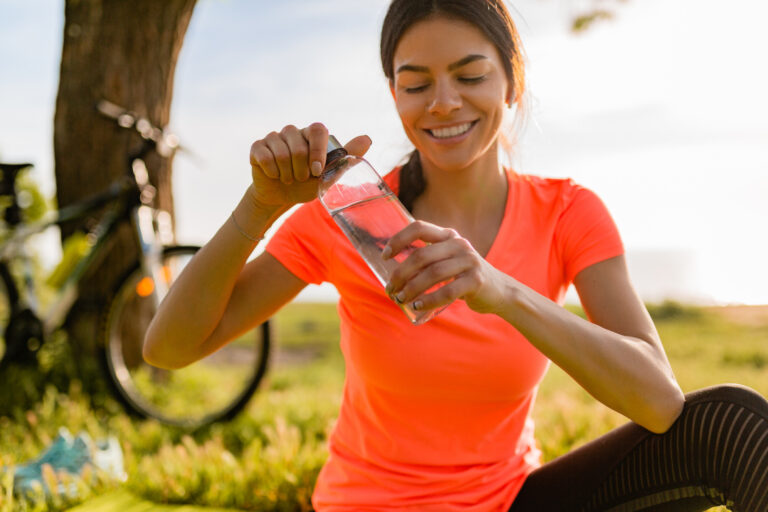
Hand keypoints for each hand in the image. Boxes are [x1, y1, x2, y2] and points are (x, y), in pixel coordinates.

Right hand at [248, 123, 370, 209]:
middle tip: (301, 178)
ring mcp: (274, 137)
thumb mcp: (329, 174)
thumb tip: (367, 139)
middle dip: (300, 170)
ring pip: (280, 152)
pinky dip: (271, 172)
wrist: (282, 197)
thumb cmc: (308, 184)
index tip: (316, 171)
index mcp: (312, 134)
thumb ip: (346, 157)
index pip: (318, 130)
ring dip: (286, 173)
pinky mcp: (258, 147)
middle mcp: (293, 132)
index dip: (317, 151)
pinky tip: (274, 175)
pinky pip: (264, 156)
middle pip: (298, 145)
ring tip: (288, 179)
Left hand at [383, 221, 507, 314]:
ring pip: (432, 274)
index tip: (384, 256)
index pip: (418, 227)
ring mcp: (469, 261)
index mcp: (448, 235)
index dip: (398, 239)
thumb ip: (429, 258)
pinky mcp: (476, 281)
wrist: (500, 291)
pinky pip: (447, 291)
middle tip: (390, 289)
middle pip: (421, 256)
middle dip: (400, 274)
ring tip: (400, 299)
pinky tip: (418, 306)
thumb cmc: (464, 276)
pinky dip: (429, 300)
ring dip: (411, 288)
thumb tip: (393, 271)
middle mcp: (459, 244)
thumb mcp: (449, 259)